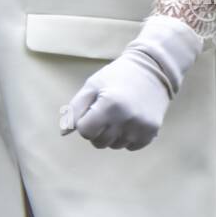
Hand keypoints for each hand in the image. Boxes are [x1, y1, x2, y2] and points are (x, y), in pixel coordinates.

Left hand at [61, 16, 202, 150]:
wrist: (151, 69)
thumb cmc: (116, 76)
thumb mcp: (92, 85)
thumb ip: (75, 109)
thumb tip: (63, 132)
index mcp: (109, 104)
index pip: (85, 132)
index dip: (85, 122)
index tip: (92, 110)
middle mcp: (126, 118)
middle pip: (99, 142)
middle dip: (97, 130)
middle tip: (105, 112)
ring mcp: (140, 127)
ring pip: (114, 146)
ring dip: (112, 134)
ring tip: (119, 114)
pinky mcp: (152, 132)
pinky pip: (130, 147)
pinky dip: (127, 137)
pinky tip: (131, 120)